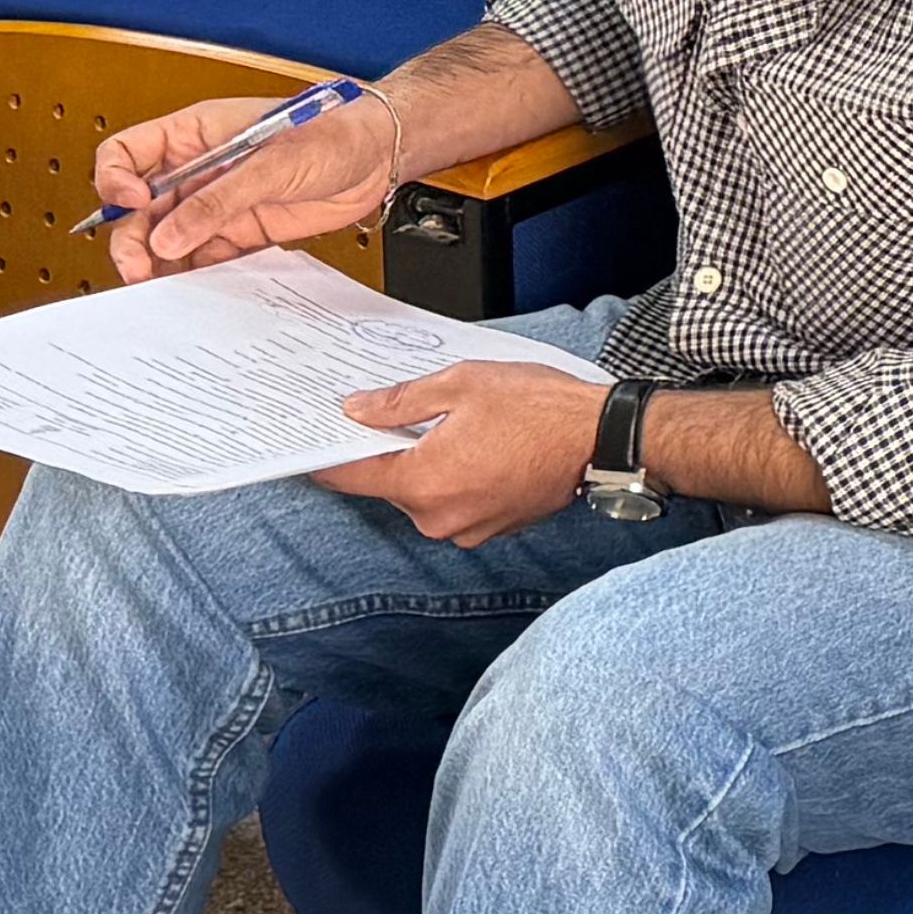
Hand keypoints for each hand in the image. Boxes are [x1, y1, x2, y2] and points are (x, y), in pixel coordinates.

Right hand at [96, 87, 411, 280]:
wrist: (379, 159)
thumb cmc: (332, 133)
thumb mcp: (269, 163)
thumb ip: (218, 200)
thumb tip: (167, 237)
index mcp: (194, 134)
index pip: (128, 154)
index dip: (116, 180)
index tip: (133, 203)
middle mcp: (198, 170)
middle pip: (139, 208)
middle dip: (131, 238)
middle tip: (137, 268)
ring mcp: (217, 204)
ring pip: (166, 239)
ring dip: (157, 265)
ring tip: (159, 288)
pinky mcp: (239, 234)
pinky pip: (201, 259)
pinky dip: (192, 277)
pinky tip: (193, 291)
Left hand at [309, 362, 607, 543]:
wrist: (600, 439)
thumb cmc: (539, 409)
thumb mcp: (461, 384)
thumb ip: (400, 401)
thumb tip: (358, 410)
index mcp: (422, 481)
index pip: (352, 476)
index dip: (328, 456)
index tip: (312, 444)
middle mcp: (438, 517)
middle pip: (390, 484)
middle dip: (392, 450)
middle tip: (405, 412)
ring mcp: (466, 529)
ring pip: (424, 494)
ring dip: (428, 464)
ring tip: (458, 425)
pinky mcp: (490, 530)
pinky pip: (454, 504)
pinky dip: (456, 479)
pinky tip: (480, 447)